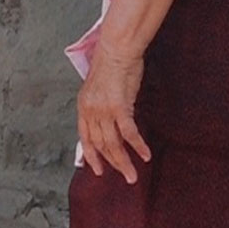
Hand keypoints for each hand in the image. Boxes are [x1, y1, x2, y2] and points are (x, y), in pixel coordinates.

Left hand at [77, 44, 152, 182]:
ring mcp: (103, 110)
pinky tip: (145, 155)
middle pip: (100, 144)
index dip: (91, 156)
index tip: (97, 170)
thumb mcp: (97, 90)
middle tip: (124, 176)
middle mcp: (90, 110)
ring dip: (124, 162)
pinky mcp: (119, 107)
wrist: (116, 51)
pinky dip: (138, 146)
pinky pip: (129, 133)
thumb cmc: (110, 67)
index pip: (85, 137)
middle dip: (112, 163)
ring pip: (113, 143)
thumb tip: (106, 122)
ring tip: (133, 175)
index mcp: (83, 106)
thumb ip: (99, 107)